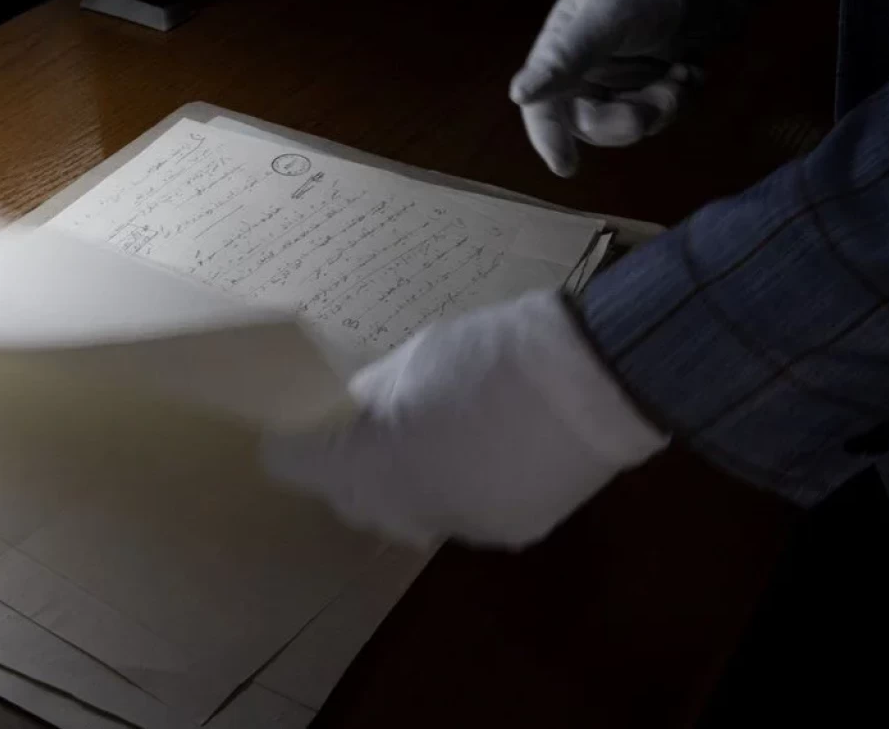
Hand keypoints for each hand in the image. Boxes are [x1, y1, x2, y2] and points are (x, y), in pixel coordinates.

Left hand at [260, 290, 667, 548]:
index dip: (293, 443)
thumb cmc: (493, 354)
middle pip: (350, 500)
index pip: (294, 465)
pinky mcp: (507, 535)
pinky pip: (462, 517)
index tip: (300, 425)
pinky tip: (486, 454)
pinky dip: (460, 491)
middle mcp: (406, 511)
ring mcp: (459, 528)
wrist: (595, 381)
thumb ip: (372, 395)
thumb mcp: (415, 359)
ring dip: (406, 484)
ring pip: (408, 515)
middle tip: (369, 427)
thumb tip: (353, 411)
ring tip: (435, 438)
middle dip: (349, 468)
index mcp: (371, 462)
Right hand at [510, 0, 765, 176]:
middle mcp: (586, 73)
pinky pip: (663, 115)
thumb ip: (564, 59)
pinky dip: (681, 98)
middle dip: (627, 119)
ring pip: (632, 124)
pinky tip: (691, 71)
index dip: (549, 139)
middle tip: (658, 103)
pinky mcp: (656, 84)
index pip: (543, 108)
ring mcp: (622, 81)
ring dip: (661, 107)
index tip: (567, 168)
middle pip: (592, 124)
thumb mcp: (602, 19)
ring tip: (680, 75)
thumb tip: (519, 96)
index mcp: (561, 56)